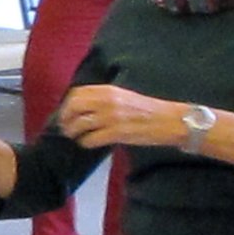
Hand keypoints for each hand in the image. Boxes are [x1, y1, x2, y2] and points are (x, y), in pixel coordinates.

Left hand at [56, 85, 183, 148]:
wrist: (168, 120)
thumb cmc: (146, 109)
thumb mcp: (123, 96)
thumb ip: (104, 98)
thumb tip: (82, 106)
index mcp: (109, 90)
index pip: (77, 93)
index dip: (67, 104)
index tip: (66, 113)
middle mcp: (107, 101)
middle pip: (74, 108)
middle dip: (65, 119)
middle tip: (65, 127)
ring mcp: (111, 117)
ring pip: (79, 125)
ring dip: (73, 132)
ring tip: (74, 136)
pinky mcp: (117, 133)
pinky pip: (91, 139)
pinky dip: (85, 142)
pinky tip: (87, 143)